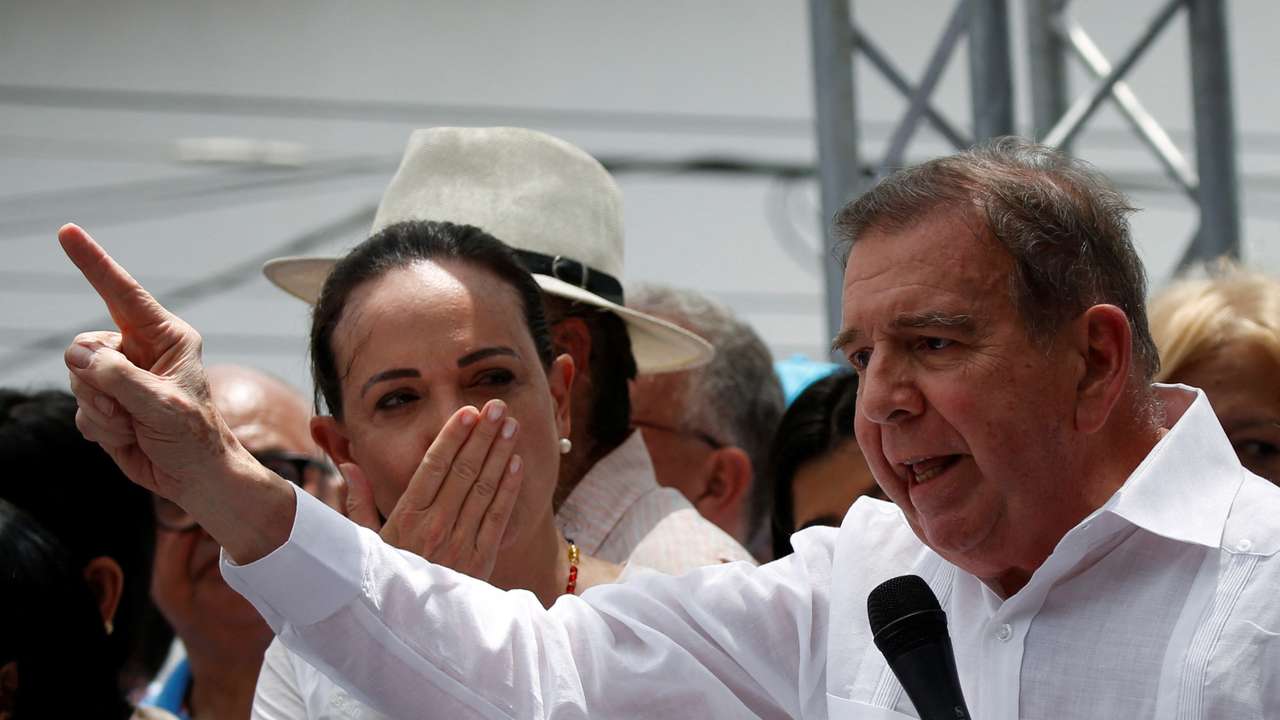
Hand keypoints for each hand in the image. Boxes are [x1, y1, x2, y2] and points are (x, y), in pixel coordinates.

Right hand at [59, 224, 241, 499]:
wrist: (194, 477)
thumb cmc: (193, 437)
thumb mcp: (162, 405)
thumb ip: (119, 378)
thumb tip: (77, 357)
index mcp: (166, 337)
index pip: (122, 293)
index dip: (93, 262)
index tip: (68, 231)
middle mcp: (140, 350)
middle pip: (84, 347)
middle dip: (99, 383)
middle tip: (131, 409)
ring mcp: (121, 377)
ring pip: (77, 380)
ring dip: (102, 410)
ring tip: (135, 424)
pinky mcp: (107, 402)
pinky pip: (79, 408)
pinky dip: (99, 427)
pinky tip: (127, 436)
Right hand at [341, 400, 523, 580]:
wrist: (410, 629)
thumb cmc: (384, 580)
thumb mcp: (363, 544)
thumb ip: (358, 502)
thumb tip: (348, 465)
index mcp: (406, 518)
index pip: (434, 467)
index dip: (452, 437)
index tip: (467, 412)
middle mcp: (436, 526)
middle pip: (464, 471)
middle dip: (482, 436)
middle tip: (498, 407)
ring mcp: (461, 542)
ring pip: (484, 489)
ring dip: (500, 454)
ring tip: (511, 426)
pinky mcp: (481, 559)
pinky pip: (498, 517)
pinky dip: (508, 488)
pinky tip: (516, 463)